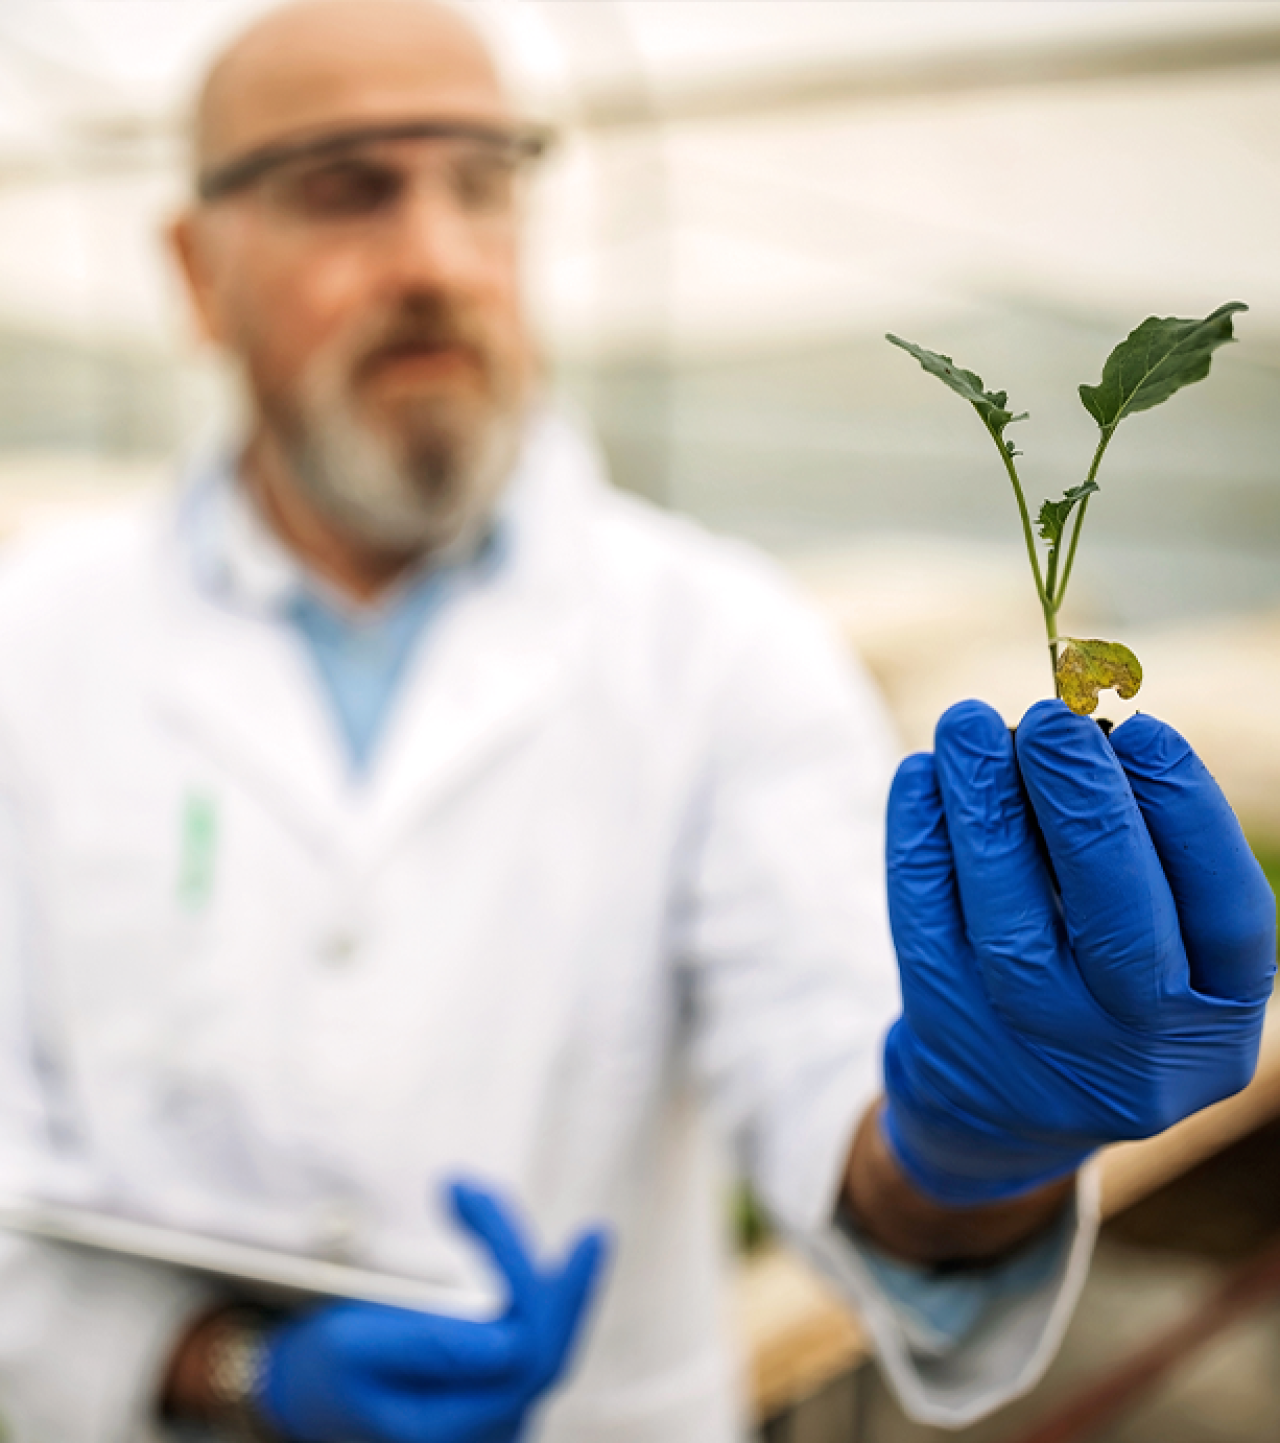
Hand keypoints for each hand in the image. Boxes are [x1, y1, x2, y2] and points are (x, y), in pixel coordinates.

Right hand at [259, 1182, 608, 1442]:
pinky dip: (516, 1271)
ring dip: (520, 1258)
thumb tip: (509, 1344)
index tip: (534, 1230)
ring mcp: (500, 1411)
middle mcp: (489, 1431)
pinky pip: (528, 1324)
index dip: (538, 1291)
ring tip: (471, 1195)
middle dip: (562, 1283)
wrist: (312, 1393)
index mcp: (450, 1431)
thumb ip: (425, 1347)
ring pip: (542, 1331)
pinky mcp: (501, 1381)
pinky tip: (490, 1223)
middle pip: (548, 1350)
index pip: (523, 1356)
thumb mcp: (355, 1349)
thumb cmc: (329, 1369)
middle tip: (595, 1233)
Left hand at [881, 698, 1275, 1206]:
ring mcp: (1034, 1048)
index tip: (1143, 728)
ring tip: (969, 725)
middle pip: (1118, 922)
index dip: (1188, 812)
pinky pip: (926, 925)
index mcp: (1218, 1019)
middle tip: (1050, 719)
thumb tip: (1090, 735)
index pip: (1227, 914)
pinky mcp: (947, 1031)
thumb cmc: (1102, 986)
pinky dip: (920, 840)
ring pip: (1009, 922)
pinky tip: (920, 776)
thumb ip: (1146, 853)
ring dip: (987, 808)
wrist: (1002, 1108)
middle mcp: (1135, 1048)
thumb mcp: (1161, 945)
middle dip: (1083, 806)